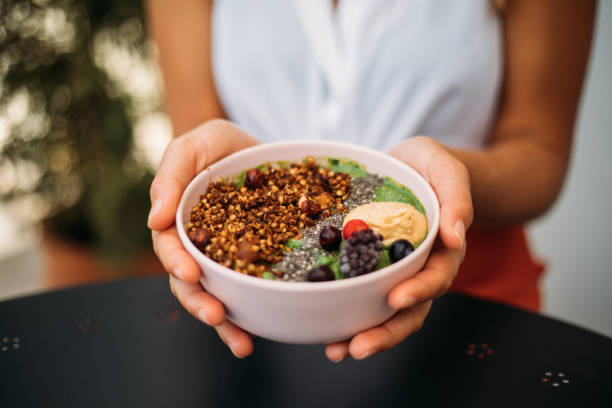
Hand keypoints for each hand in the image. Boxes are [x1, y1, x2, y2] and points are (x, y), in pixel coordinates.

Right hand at [148, 119, 258, 357]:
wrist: (255, 148)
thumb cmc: (215, 144)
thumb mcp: (192, 147)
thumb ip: (170, 176)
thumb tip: (153, 220)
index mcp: (177, 222)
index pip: (171, 248)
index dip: (177, 262)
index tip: (190, 273)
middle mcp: (197, 246)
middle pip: (190, 282)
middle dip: (200, 301)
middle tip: (216, 314)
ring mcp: (224, 257)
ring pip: (217, 294)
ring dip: (225, 322)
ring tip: (240, 342)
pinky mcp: (252, 262)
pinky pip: (248, 291)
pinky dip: (251, 315)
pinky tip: (258, 336)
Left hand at [325, 136, 472, 361]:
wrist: (408, 166)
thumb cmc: (430, 166)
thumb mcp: (446, 170)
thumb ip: (457, 197)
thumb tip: (457, 235)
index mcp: (442, 249)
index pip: (436, 277)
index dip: (419, 290)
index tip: (396, 299)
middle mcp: (418, 268)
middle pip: (409, 309)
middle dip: (386, 332)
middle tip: (358, 347)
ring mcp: (392, 272)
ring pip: (383, 312)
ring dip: (362, 334)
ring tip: (336, 350)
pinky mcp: (368, 268)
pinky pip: (360, 294)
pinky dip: (345, 312)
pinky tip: (324, 326)